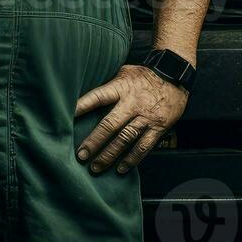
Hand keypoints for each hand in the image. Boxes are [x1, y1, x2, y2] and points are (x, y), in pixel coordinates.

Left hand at [74, 63, 188, 175]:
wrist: (174, 74)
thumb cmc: (144, 75)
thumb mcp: (123, 73)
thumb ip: (108, 86)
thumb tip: (85, 98)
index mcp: (121, 87)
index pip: (97, 97)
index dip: (82, 107)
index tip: (67, 117)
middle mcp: (132, 103)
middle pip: (110, 124)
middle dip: (94, 142)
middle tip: (81, 156)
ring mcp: (146, 116)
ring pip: (125, 139)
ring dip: (110, 155)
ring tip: (96, 167)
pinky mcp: (159, 127)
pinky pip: (144, 146)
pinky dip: (132, 159)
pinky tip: (121, 168)